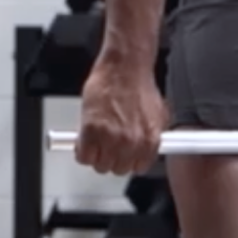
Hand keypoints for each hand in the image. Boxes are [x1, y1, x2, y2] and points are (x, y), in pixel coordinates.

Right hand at [75, 53, 170, 175]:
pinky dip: (81, 151)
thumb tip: (145, 150)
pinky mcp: (92, 131)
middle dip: (111, 158)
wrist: (124, 67)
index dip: (128, 161)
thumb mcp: (156, 115)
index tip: (122, 157)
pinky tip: (84, 141)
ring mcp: (111, 138)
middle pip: (118, 169)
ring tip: (96, 141)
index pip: (138, 168)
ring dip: (96, 155)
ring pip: (100, 165)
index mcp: (149, 140)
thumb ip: (150, 137)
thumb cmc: (138, 85)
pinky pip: (84, 156)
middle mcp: (132, 143)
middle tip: (107, 146)